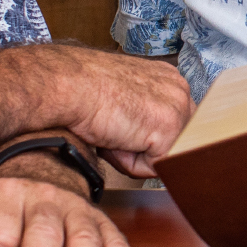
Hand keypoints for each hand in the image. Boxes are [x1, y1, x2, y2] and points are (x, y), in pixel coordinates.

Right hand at [16, 45, 193, 177]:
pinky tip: (113, 139)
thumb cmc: (82, 91)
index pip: (173, 125)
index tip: (123, 131)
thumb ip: (142, 116)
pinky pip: (155, 167)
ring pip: (163, 156)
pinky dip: (130, 163)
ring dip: (136, 155)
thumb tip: (144, 141)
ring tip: (112, 133)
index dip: (146, 138)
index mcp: (167, 80)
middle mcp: (178, 89)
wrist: (68, 86)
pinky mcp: (169, 128)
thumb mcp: (122, 99)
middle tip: (114, 130)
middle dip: (143, 148)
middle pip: (173, 142)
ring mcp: (178, 107)